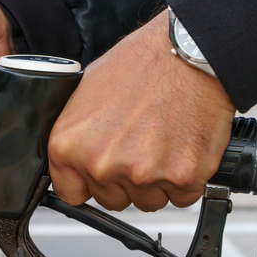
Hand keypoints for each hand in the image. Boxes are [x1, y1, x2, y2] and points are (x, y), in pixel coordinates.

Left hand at [48, 11, 236, 211]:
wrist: (187, 55)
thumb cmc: (140, 65)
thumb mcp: (85, 93)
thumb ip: (77, 134)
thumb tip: (74, 157)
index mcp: (69, 145)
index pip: (71, 193)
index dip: (87, 184)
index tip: (99, 176)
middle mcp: (101, 164)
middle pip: (111, 199)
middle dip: (124, 179)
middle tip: (138, 146)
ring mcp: (141, 174)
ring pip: (147, 201)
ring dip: (155, 182)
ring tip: (160, 142)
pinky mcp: (181, 177)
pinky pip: (181, 197)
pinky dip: (184, 179)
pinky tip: (180, 148)